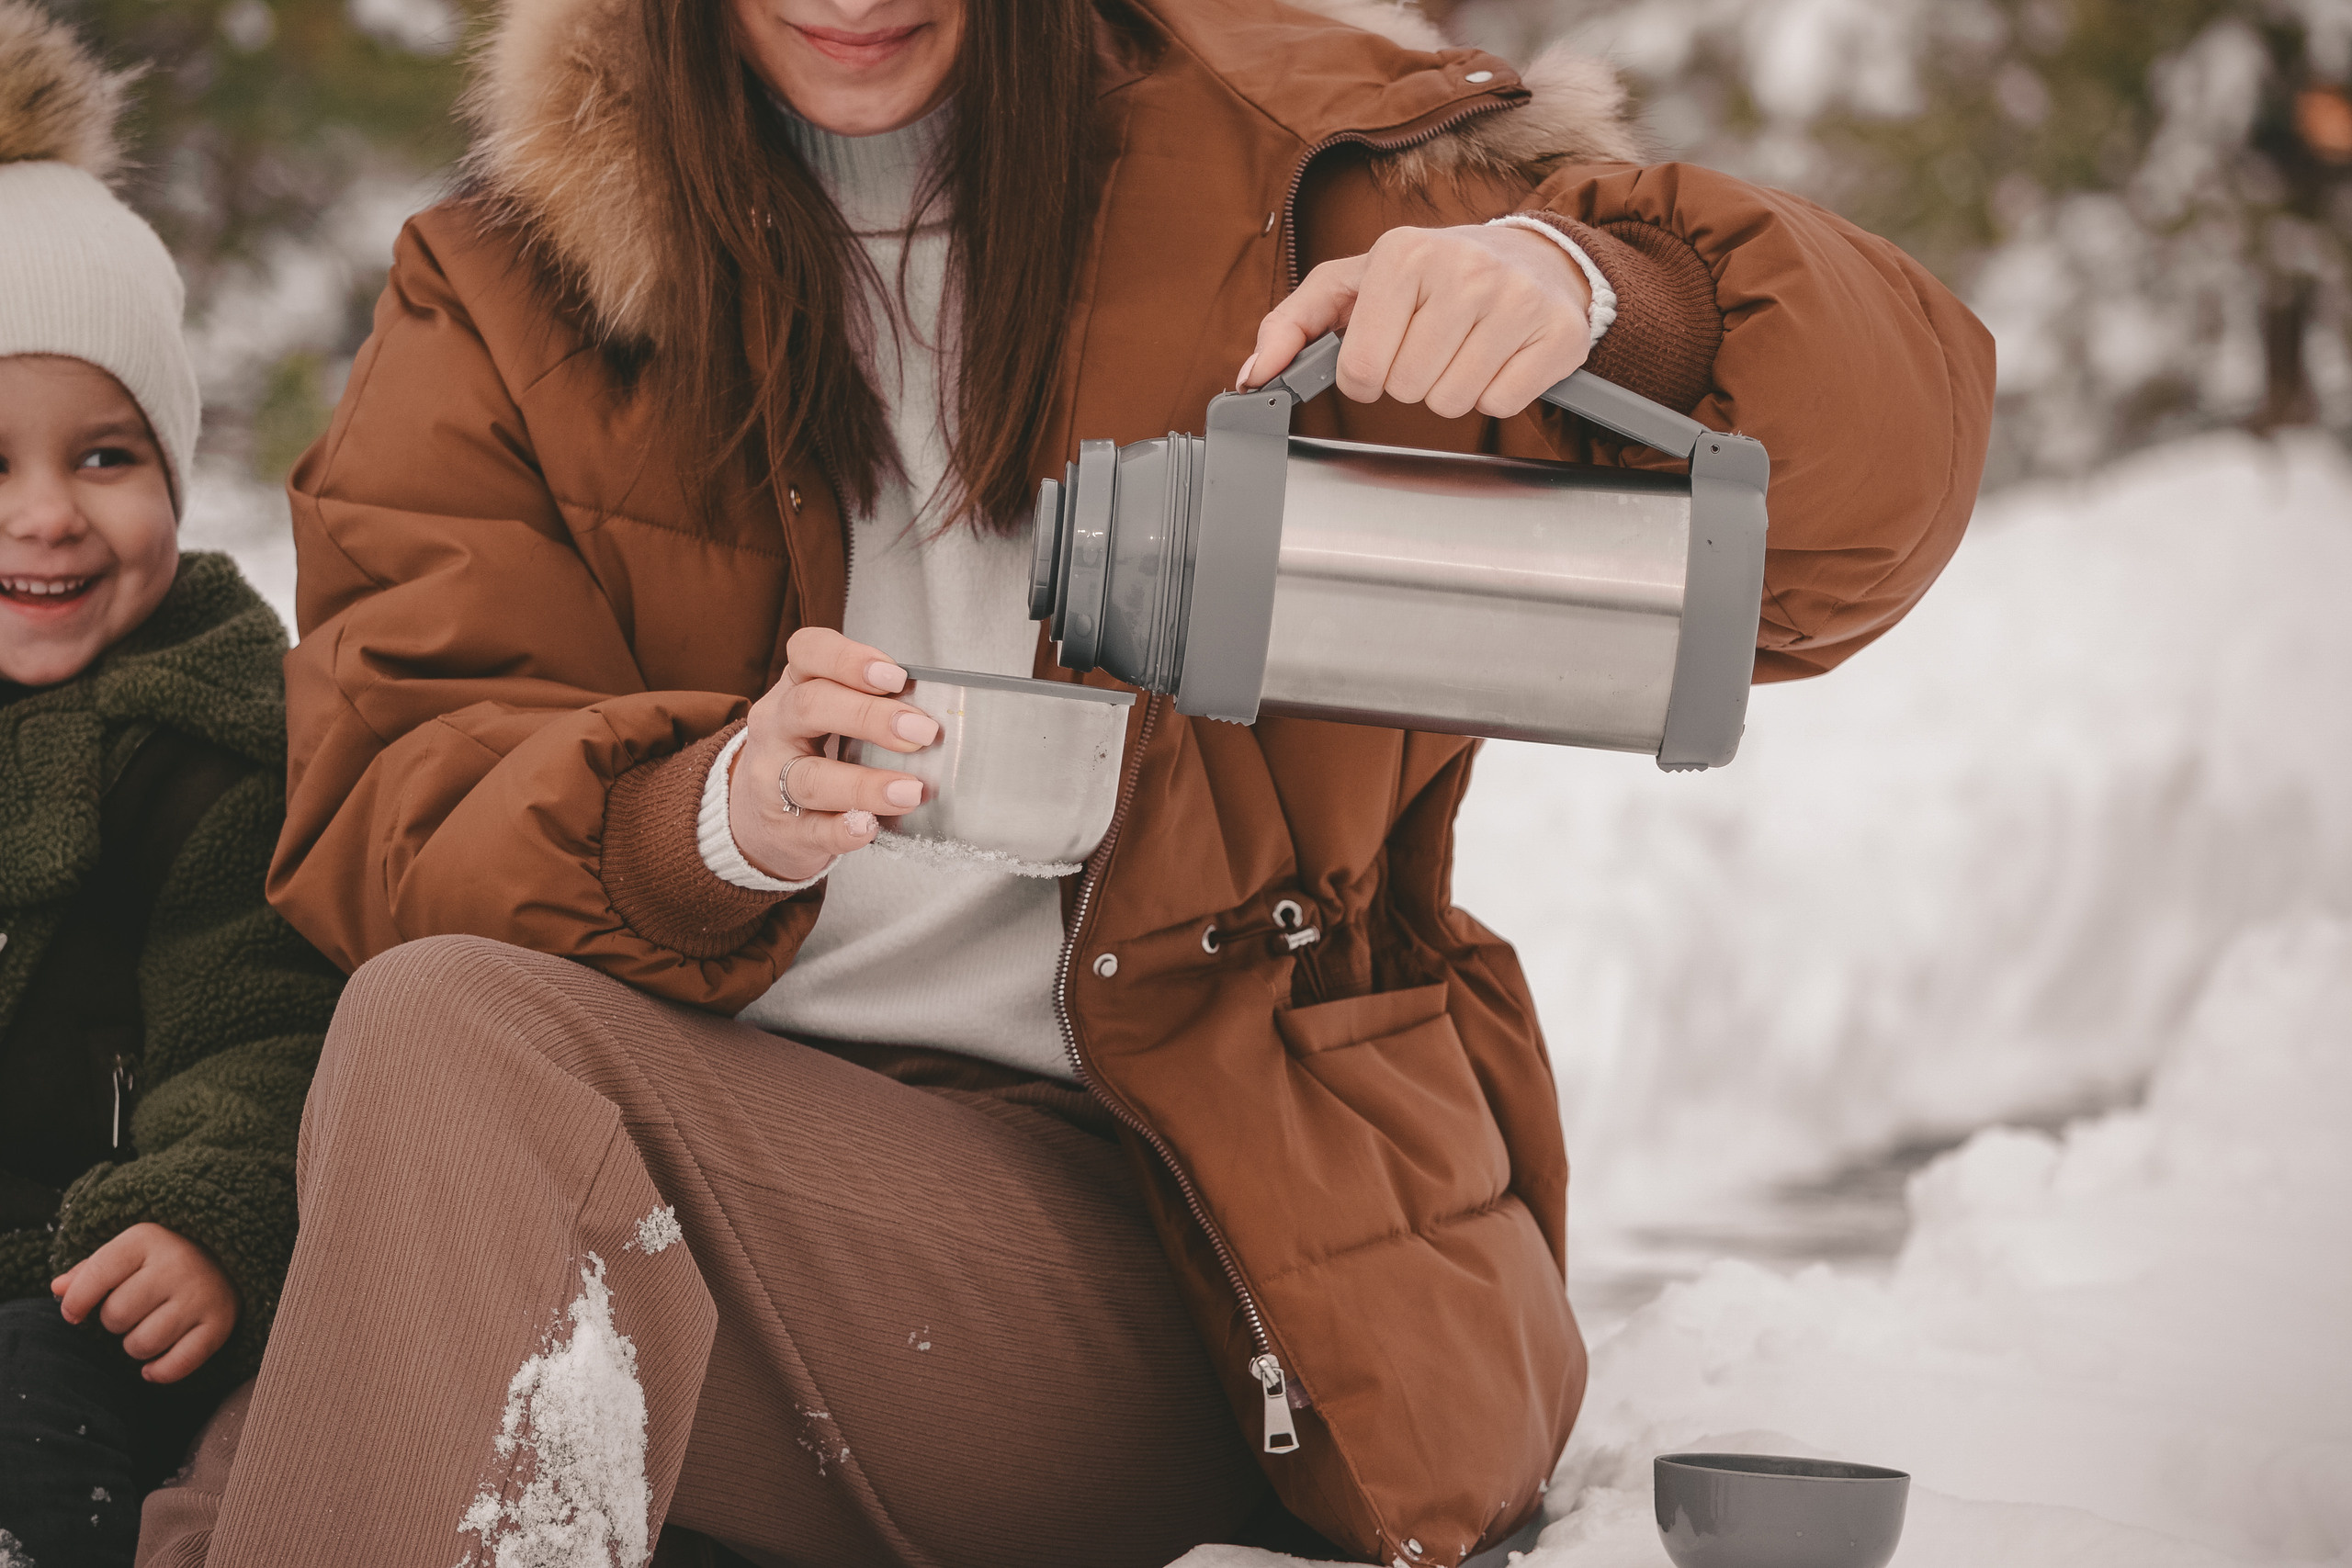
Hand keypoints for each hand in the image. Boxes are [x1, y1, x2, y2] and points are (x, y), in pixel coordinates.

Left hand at [52, 1223, 237, 1383]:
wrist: (229, 1258)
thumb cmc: (164, 1258)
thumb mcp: (128, 1251)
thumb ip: (91, 1270)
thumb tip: (58, 1289)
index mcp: (149, 1239)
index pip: (97, 1274)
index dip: (76, 1301)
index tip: (74, 1312)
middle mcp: (178, 1265)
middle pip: (116, 1315)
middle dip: (115, 1321)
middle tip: (132, 1311)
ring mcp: (202, 1296)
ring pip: (142, 1344)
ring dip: (135, 1345)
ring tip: (148, 1329)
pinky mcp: (220, 1325)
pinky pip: (176, 1365)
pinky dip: (159, 1371)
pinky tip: (154, 1363)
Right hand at [728, 627, 939, 882]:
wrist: (762, 819)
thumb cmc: (813, 755)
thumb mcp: (829, 716)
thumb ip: (871, 705)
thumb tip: (931, 714)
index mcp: (795, 687)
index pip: (807, 652)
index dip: (848, 659)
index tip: (894, 675)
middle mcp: (777, 727)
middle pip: (810, 707)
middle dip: (870, 717)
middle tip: (921, 732)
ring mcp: (772, 780)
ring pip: (810, 777)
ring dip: (865, 783)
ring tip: (909, 791)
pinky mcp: (783, 829)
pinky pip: (813, 830)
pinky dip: (843, 829)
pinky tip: (869, 826)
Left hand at [1240, 222, 1591, 418]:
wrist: (1533, 259)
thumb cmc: (1430, 277)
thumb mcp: (1354, 285)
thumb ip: (1292, 325)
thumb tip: (1252, 378)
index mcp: (1402, 251)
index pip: (1361, 368)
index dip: (1365, 376)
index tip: (1383, 351)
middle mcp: (1463, 268)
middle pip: (1407, 388)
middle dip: (1410, 381)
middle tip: (1429, 345)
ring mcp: (1515, 300)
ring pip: (1453, 401)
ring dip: (1450, 390)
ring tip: (1463, 349)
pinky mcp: (1557, 334)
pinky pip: (1501, 404)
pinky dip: (1494, 394)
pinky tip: (1497, 357)